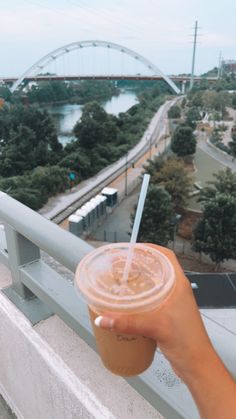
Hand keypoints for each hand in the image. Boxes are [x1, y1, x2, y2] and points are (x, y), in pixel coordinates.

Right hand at [95, 244, 214, 380]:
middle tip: (122, 265)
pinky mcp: (169, 315)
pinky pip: (153, 300)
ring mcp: (174, 303)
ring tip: (122, 282)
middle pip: (158, 269)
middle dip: (140, 265)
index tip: (133, 248)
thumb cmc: (187, 341)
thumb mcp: (154, 326)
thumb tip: (103, 318)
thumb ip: (126, 322)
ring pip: (155, 285)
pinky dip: (140, 298)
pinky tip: (129, 304)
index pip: (166, 256)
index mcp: (178, 285)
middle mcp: (177, 291)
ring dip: (140, 282)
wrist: (197, 364)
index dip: (150, 248)